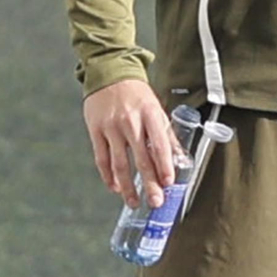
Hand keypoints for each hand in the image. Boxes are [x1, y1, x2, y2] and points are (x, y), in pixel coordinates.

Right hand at [83, 78, 176, 209]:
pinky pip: (102, 159)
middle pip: (141, 159)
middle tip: (155, 201)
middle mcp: (131, 122)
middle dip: (149, 183)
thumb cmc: (137, 95)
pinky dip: (108, 176)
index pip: (160, 145)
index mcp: (150, 115)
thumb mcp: (157, 109)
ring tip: (134, 202)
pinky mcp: (95, 131)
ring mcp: (111, 128)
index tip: (169, 182)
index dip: (165, 165)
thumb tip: (180, 158)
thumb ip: (167, 135)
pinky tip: (115, 188)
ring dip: (127, 186)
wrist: (109, 75)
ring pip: (120, 163)